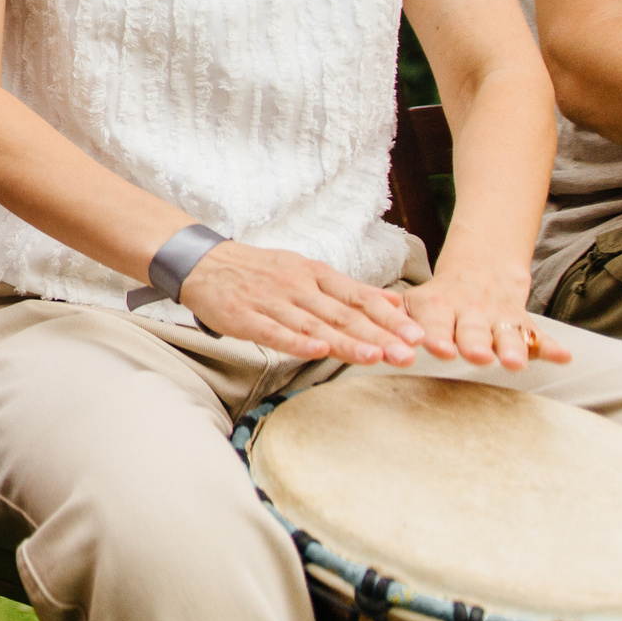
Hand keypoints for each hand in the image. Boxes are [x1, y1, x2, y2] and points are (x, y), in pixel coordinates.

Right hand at [177, 240, 426, 364]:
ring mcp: (271, 302)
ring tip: (374, 357)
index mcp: (316, 275)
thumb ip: (352, 290)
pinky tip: (317, 351)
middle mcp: (298, 287)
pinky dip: (297, 341)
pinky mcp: (245, 317)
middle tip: (408, 354)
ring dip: (345, 342)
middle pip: (343, 314)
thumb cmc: (261, 271)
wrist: (204, 263)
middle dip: (378, 336)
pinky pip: (274, 331)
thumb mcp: (308, 271)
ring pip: (314, 325)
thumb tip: (398, 302)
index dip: (390, 317)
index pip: (360, 298)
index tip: (418, 335)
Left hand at [400, 255, 570, 369]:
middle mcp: (469, 310)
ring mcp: (498, 317)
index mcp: (438, 304)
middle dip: (474, 343)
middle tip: (476, 356)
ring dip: (511, 348)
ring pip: (506, 334)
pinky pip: (538, 336)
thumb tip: (373, 327)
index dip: (438, 335)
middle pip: (472, 329)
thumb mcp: (415, 300)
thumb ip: (396, 316)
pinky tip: (563, 356)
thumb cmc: (438, 298)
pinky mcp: (522, 323)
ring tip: (515, 362)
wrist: (480, 270)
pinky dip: (550, 347)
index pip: (436, 321)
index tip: (439, 349)